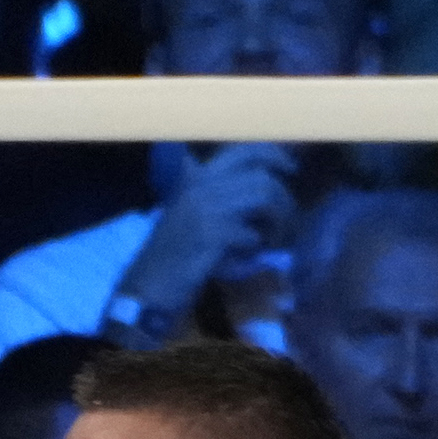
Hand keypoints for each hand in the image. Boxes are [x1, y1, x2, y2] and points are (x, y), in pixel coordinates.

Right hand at [116, 144, 299, 314]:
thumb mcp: (189, 214)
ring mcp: (206, 209)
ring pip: (263, 199)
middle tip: (287, 218)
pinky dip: (257, 247)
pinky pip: (252, 234)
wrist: (147, 287)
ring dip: (277, 221)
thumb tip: (264, 186)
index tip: (290, 170)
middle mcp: (201, 186)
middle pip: (262, 176)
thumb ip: (217, 196)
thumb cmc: (171, 254)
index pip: (243, 150)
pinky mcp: (212, 235)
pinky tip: (250, 256)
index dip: (274, 155)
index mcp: (195, 177)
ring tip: (273, 239)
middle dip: (283, 198)